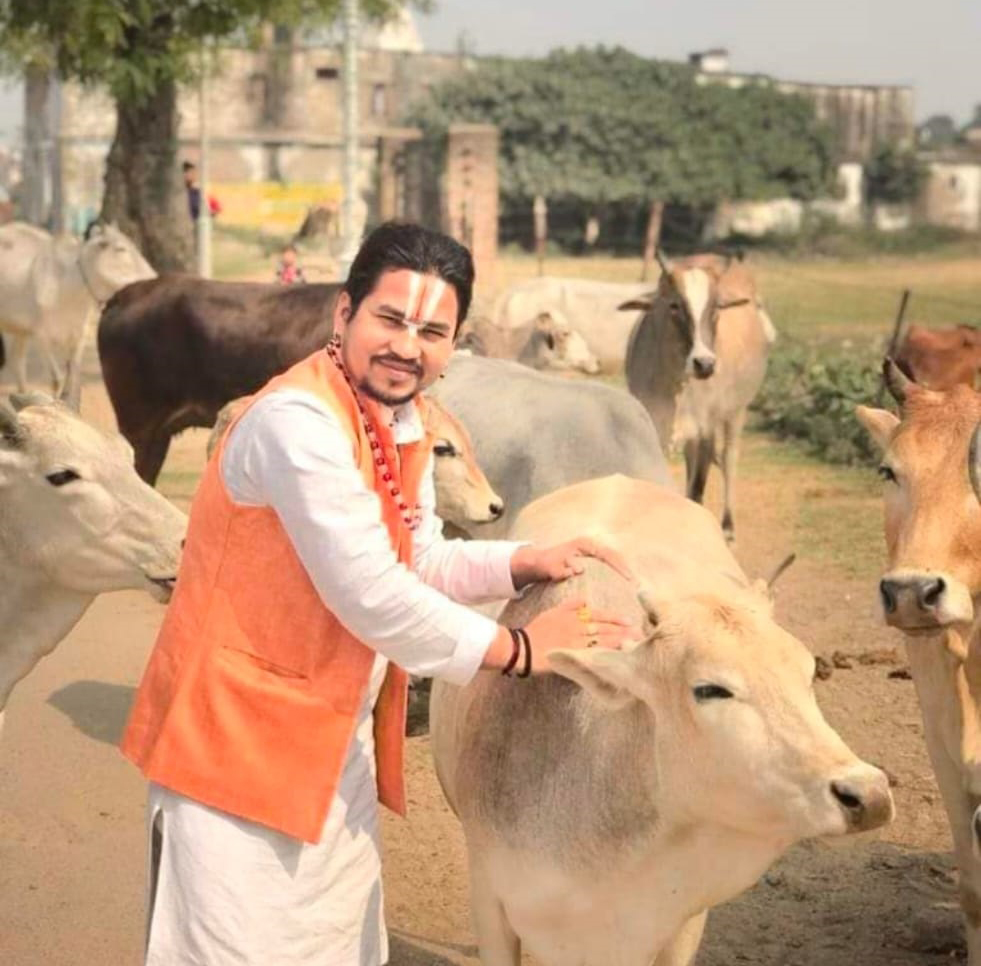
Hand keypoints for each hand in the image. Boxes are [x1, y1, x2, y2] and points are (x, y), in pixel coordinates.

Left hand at [510, 537, 633, 588]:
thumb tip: (576, 570)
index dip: (620, 566)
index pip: (608, 554)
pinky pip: (608, 567)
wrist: (538, 562)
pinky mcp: (592, 562)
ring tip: (635, 589)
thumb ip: (559, 569)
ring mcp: (592, 553)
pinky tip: (624, 589)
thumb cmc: (544, 564)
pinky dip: (617, 575)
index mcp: (584, 544)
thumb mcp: (549, 566)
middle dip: (626, 570)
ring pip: (614, 561)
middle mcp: (591, 546)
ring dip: (623, 573)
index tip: (630, 579)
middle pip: (615, 556)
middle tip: (637, 586)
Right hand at [524, 596, 636, 673]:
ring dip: (618, 641)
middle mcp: (577, 627)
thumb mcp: (553, 611)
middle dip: (623, 631)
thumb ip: (570, 605)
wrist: (523, 646)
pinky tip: (617, 656)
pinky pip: (593, 654)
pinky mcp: (573, 654)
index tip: (629, 621)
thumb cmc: (536, 630)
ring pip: (602, 640)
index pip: (598, 616)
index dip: (615, 618)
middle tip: (639, 633)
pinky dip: (606, 654)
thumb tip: (585, 600)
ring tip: (633, 644)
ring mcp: (576, 642)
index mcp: (573, 616)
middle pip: (604, 628)